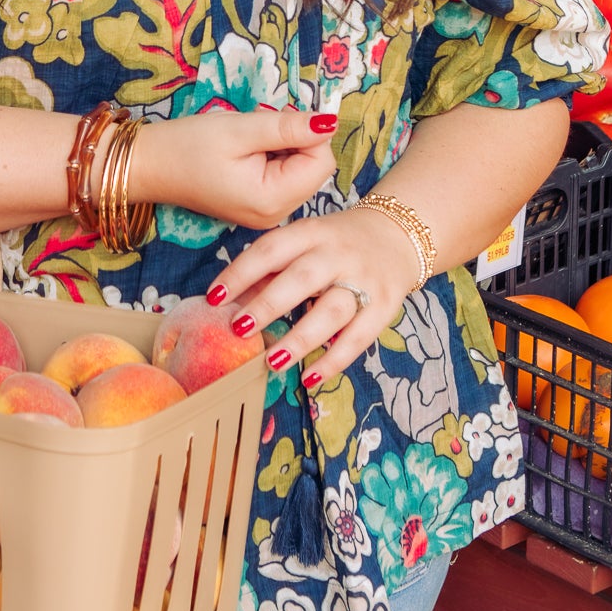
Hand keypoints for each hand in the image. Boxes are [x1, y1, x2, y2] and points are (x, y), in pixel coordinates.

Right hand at [134, 108, 338, 232]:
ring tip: (247, 143)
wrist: (149, 167)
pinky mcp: (259, 208)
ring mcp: (267, 215)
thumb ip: (289, 127)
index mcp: (273, 200)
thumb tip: (330, 122)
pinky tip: (245, 154)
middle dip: (294, 142)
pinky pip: (283, 178)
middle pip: (314, 168)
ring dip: (282, 148)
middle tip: (255, 132)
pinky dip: (272, 159)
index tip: (272, 122)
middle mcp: (276, 215)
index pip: (322, 161)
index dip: (306, 133)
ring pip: (300, 171)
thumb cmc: (188, 146)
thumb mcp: (241, 130)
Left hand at [204, 203, 423, 390]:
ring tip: (272, 362)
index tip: (214, 298)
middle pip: (302, 279)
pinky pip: (358, 339)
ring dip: (300, 339)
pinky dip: (333, 361)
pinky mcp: (384, 306)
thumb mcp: (304, 242)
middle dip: (269, 305)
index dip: (241, 273)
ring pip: (332, 312)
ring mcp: (364, 280)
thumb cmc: (335, 243)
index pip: (271, 249)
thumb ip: (270, 269)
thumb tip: (228, 302)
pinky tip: (309, 378)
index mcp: (312, 232)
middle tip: (239, 329)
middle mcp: (338, 253)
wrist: (397, 235)